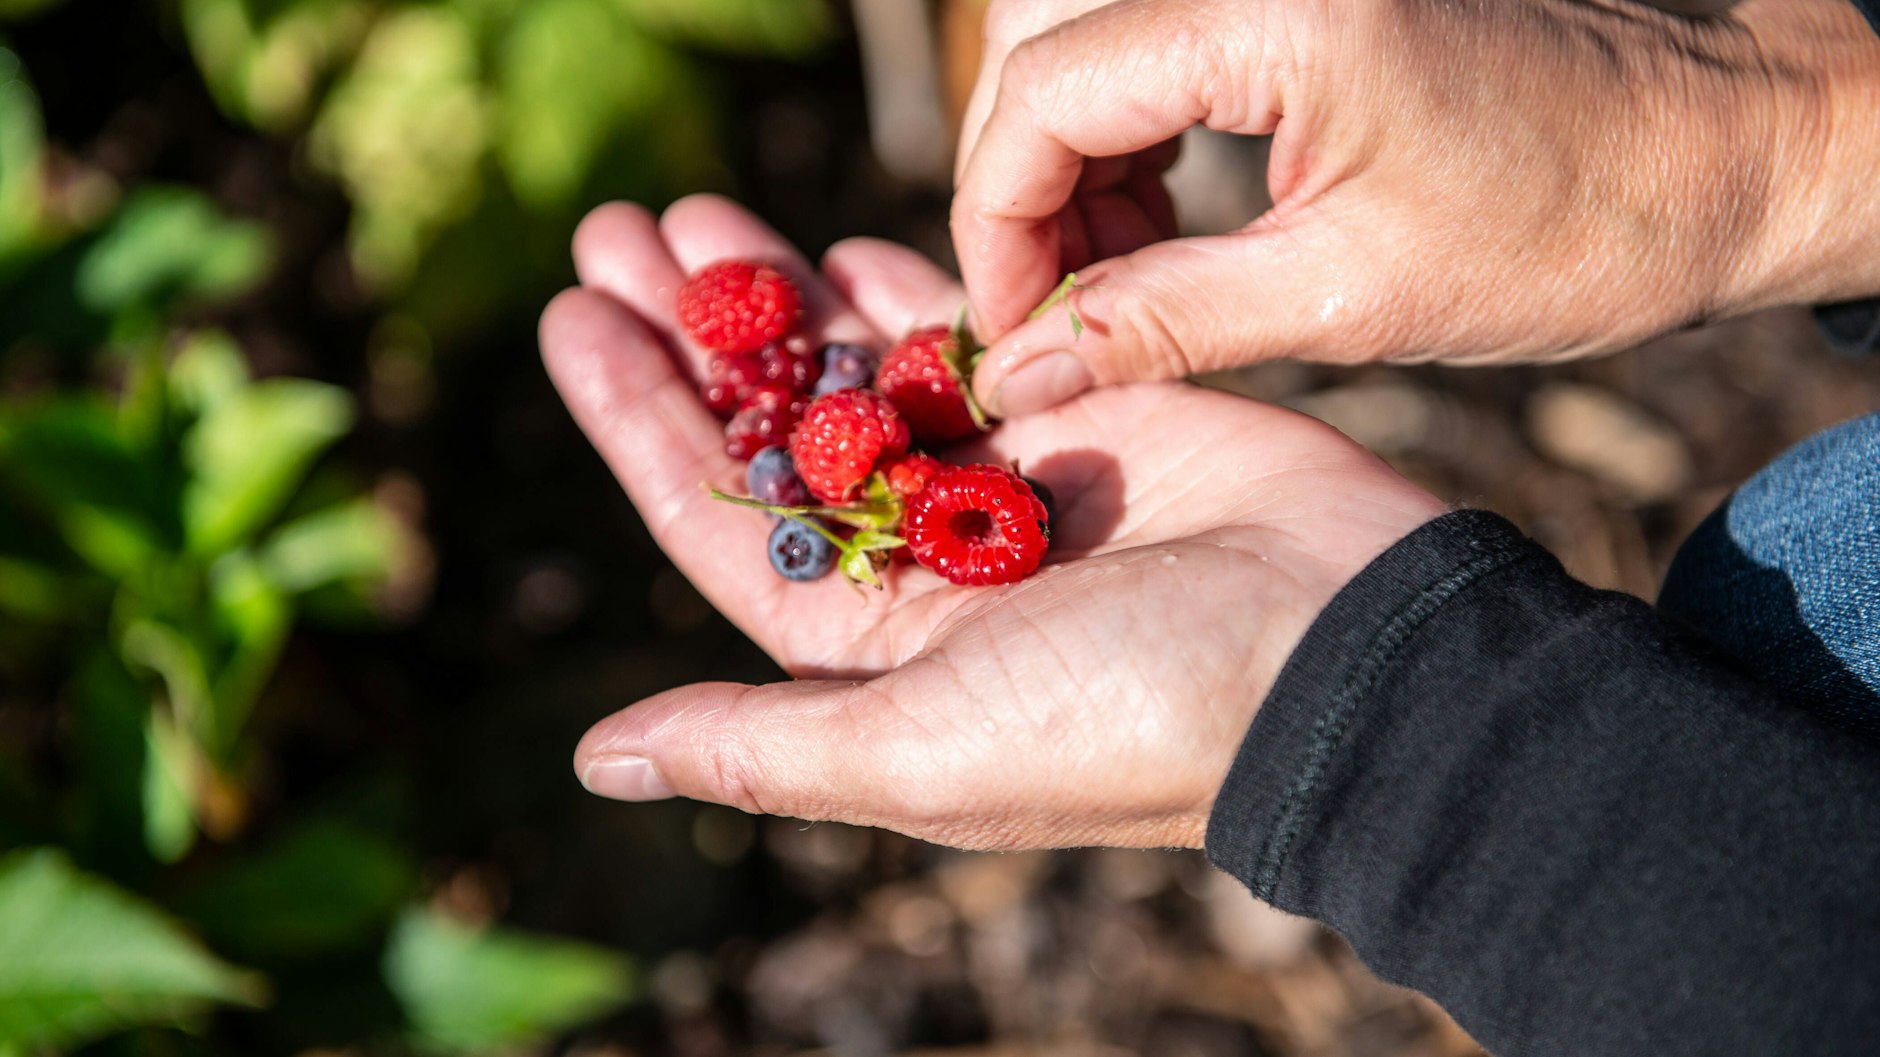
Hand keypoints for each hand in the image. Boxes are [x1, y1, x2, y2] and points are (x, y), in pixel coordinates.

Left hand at [539, 195, 1445, 850]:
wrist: (1344, 651)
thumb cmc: (1132, 720)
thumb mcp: (923, 752)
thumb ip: (763, 741)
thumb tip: (602, 756)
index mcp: (872, 650)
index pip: (721, 520)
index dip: (641, 422)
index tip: (574, 321)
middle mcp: (925, 568)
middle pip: (776, 435)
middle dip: (694, 337)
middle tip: (612, 233)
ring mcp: (1004, 488)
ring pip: (860, 377)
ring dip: (778, 296)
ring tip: (693, 214)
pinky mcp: (1083, 421)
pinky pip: (967, 348)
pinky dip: (905, 296)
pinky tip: (837, 242)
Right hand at [953, 0, 1879, 416]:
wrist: (1720, 154)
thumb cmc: (1570, 226)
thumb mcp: (1346, 299)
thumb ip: (1160, 323)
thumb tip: (1020, 368)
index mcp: (1272, 11)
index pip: (1045, 94)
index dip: (999, 222)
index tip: (1012, 329)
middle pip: (1045, 50)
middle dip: (1025, 188)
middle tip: (1057, 308)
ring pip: (1091, 41)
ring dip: (1075, 161)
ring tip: (1118, 277)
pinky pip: (1159, 40)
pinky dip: (1135, 131)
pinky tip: (1164, 218)